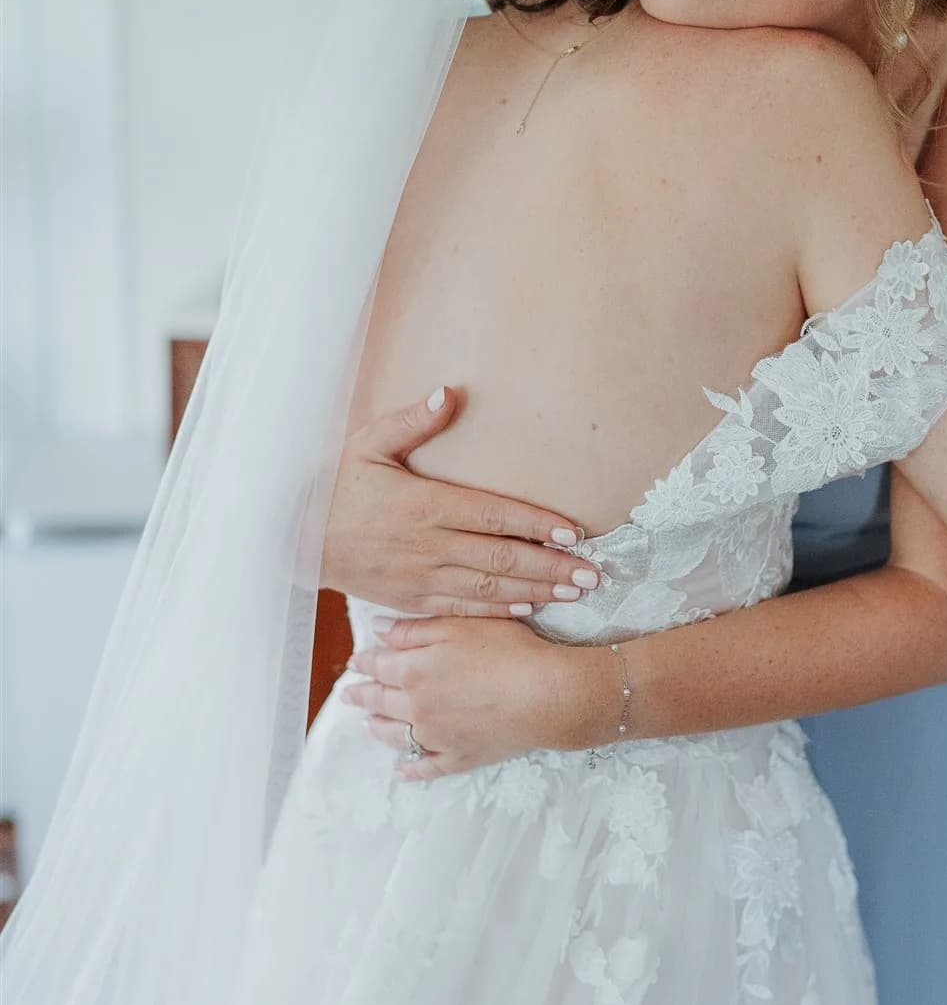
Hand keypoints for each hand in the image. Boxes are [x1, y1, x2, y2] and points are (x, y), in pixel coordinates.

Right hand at [320, 386, 599, 615]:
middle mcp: (428, 546)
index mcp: (424, 505)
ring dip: (537, 592)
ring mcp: (421, 578)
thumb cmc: (336, 486)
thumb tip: (450, 393)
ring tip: (576, 593)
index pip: (493, 515)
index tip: (574, 531)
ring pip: (490, 588)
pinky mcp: (412, 600)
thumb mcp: (368, 444)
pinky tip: (530, 610)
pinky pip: (462, 609)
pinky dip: (499, 612)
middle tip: (594, 573)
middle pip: (502, 558)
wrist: (295, 539)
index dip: (536, 524)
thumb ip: (412, 421)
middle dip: (552, 566)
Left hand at [341, 614, 608, 777]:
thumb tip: (379, 630)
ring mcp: (437, 736)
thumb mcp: (460, 625)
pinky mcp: (459, 757)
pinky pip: (427, 767)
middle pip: (381, 700)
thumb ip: (415, 630)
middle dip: (363, 694)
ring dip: (378, 727)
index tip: (356, 660)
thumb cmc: (507, 652)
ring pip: (396, 734)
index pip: (380, 664)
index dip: (366, 660)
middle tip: (350, 694)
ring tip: (368, 724)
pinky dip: (411, 769)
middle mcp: (417, 707)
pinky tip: (402, 770)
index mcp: (414, 670)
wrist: (545, 695)